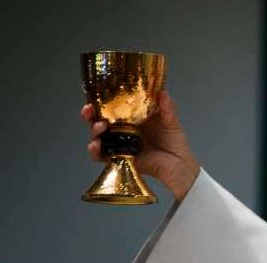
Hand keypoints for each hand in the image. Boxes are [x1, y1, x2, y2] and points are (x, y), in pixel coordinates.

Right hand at [81, 90, 200, 201]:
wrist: (178, 165)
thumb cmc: (174, 142)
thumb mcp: (170, 122)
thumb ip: (167, 108)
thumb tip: (163, 93)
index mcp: (131, 118)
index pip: (110, 107)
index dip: (99, 101)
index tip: (94, 96)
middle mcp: (122, 131)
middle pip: (98, 121)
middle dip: (89, 115)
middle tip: (89, 110)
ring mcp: (119, 145)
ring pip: (98, 137)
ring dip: (93, 132)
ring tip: (99, 128)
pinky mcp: (119, 159)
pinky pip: (101, 156)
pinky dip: (95, 152)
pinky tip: (95, 146)